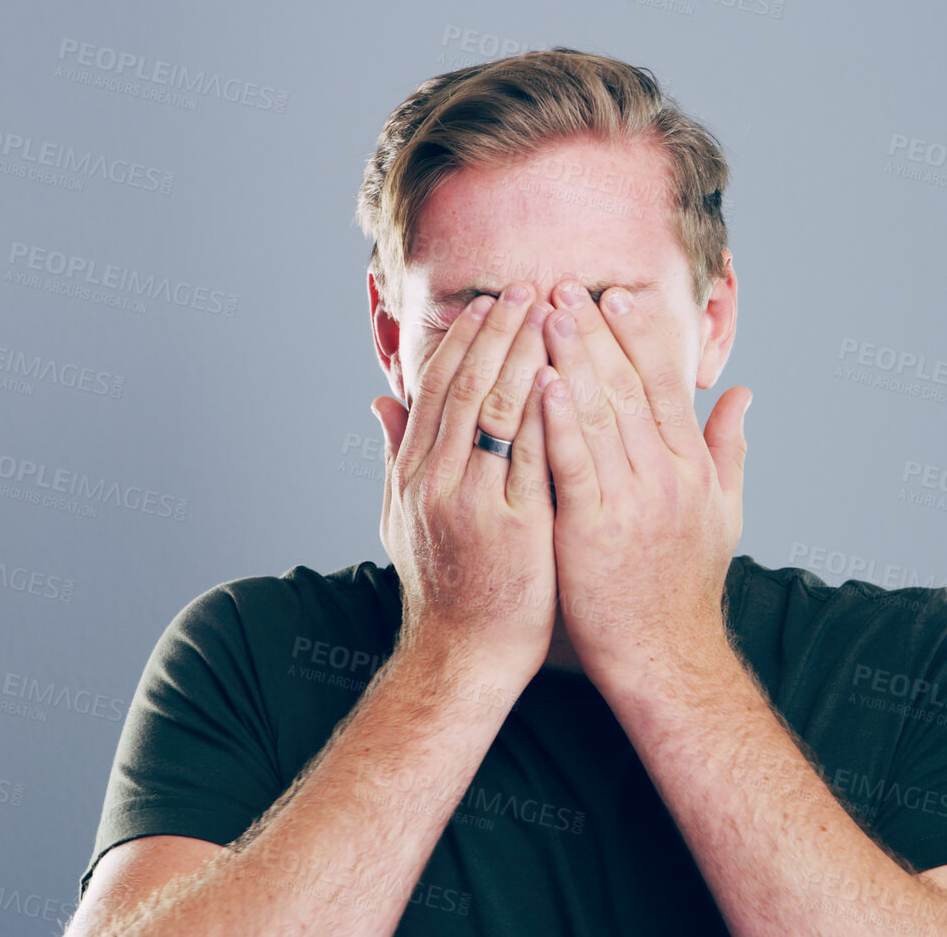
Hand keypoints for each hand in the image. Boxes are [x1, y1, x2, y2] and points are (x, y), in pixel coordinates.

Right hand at [372, 283, 559, 678]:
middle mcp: (437, 481)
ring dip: (527, 353)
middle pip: (467, 386)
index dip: (463, 340)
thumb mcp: (403, 519)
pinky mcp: (516, 526)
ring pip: (499, 409)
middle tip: (529, 287)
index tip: (490, 303)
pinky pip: (534, 454)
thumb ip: (395, 456)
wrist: (463, 658)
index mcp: (414, 473)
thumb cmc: (444, 589)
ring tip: (554, 312)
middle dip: (500, 331)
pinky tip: (569, 374)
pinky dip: (549, 410)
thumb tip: (377, 404)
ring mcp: (475, 502)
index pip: (436, 387)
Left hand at [538, 280, 752, 682]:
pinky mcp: (593, 530)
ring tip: (544, 314)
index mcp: (691, 466)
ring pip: (599, 415)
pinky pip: (574, 465)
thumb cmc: (685, 587)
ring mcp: (631, 501)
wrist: (666, 657)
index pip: (663, 385)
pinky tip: (540, 383)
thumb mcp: (724, 512)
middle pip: (627, 387)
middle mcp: (666, 475)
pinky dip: (557, 421)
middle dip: (594, 333)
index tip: (615, 296)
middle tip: (565, 287)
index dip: (639, 337)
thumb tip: (743, 393)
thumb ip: (730, 448)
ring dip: (571, 359)